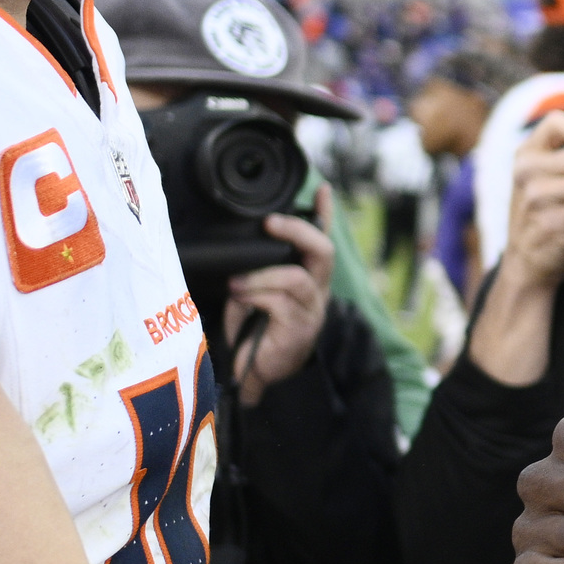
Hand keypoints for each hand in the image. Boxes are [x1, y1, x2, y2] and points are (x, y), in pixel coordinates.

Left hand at [221, 193, 333, 404]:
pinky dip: (257, 296)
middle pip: (323, 250)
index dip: (325, 214)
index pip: (322, 240)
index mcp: (307, 278)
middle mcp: (316, 291)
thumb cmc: (253, 332)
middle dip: (297, 230)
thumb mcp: (251, 293)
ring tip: (238, 284)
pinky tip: (242, 299)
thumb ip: (255, 274)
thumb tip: (242, 257)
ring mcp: (312, 310)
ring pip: (296, 278)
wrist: (254, 374)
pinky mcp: (301, 328)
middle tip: (271, 224)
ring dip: (262, 277)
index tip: (322, 189)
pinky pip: (281, 302)